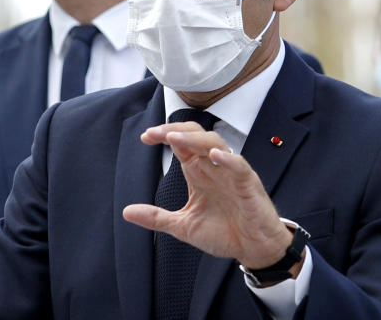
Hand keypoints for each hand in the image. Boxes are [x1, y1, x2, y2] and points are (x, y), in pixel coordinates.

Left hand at [122, 121, 298, 270]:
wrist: (254, 249)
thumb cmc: (225, 232)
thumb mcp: (184, 226)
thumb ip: (156, 217)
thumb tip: (126, 212)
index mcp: (199, 172)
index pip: (181, 144)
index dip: (164, 136)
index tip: (145, 137)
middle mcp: (214, 167)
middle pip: (196, 135)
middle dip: (176, 130)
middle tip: (155, 134)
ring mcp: (232, 173)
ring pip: (215, 144)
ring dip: (195, 139)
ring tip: (175, 138)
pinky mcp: (248, 185)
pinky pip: (239, 166)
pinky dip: (228, 159)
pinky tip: (214, 155)